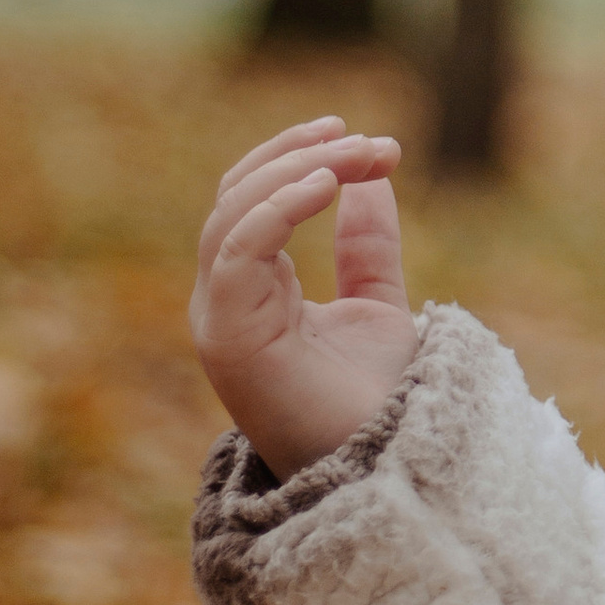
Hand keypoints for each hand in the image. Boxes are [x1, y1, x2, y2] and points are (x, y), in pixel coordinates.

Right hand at [191, 117, 419, 478]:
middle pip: (238, 195)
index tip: (369, 139)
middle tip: (373, 144)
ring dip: (301, 172)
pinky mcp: (228, 336)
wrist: (384, 465)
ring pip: (233, 213)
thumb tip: (374, 177)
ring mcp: (220, 317)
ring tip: (359, 157)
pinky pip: (236, 251)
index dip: (303, 157)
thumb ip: (367, 246)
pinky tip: (327, 187)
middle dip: (305, 156)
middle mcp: (224, 298)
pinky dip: (277, 209)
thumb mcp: (377, 306)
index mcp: (252, 289)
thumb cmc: (374, 402)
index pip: (253, 198)